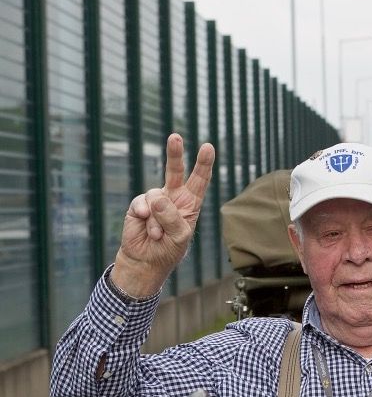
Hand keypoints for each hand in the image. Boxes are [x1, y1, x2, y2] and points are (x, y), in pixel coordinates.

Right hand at [112, 134, 214, 297]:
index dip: (204, 164)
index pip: (200, 180)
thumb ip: (171, 218)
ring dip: (157, 218)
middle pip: (175, 171)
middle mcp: (174, 197)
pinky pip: (141, 203)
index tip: (208, 147)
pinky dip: (145, 216)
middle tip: (175, 136)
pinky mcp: (138, 205)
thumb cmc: (169, 249)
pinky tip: (145, 227)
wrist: (146, 259)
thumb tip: (157, 199)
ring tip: (157, 234)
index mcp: (191, 202)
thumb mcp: (178, 236)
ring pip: (157, 196)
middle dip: (175, 154)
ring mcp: (155, 200)